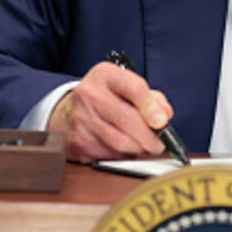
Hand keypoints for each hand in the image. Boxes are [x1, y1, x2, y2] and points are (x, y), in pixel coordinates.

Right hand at [47, 62, 173, 162]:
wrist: (66, 112)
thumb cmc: (104, 99)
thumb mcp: (125, 87)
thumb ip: (151, 98)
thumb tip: (165, 115)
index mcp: (105, 75)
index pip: (134, 88)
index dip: (152, 107)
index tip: (162, 122)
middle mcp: (89, 94)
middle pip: (128, 120)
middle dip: (150, 137)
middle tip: (159, 144)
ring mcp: (81, 120)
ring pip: (121, 142)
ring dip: (138, 149)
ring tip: (143, 147)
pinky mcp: (78, 143)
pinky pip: (109, 155)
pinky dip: (122, 156)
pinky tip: (123, 150)